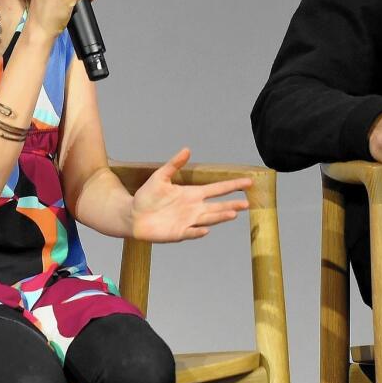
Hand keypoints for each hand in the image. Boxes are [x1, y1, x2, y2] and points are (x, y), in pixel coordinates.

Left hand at [130, 148, 250, 241]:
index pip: (217, 189)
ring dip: (220, 216)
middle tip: (248, 203)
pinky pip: (191, 232)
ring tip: (233, 213)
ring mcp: (188, 221)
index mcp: (193, 194)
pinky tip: (206, 229)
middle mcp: (194, 208)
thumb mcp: (161, 176)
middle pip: (218, 206)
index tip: (248, 182)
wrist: (133, 215)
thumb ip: (174, 164)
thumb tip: (187, 149)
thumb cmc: (147, 196)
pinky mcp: (178, 233)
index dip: (233, 186)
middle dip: (233, 204)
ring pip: (209, 218)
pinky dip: (198, 231)